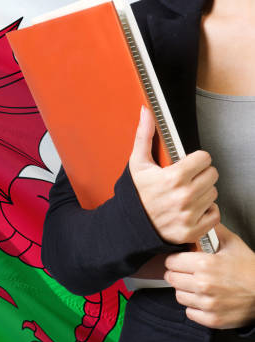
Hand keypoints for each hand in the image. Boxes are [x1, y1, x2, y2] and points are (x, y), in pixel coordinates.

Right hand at [129, 106, 219, 244]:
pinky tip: (191, 209)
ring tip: (185, 195)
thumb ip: (144, 135)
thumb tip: (147, 111)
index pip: (204, 158)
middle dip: (200, 175)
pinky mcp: (193, 230)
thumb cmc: (135, 193)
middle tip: (186, 180)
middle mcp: (184, 196)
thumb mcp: (137, 163)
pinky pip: (215, 215)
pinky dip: (206, 212)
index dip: (196, 160)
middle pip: (212, 175)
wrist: (128, 225)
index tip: (186, 165)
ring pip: (213, 194)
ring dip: (203, 193)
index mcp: (173, 178)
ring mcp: (189, 215)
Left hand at [164, 223, 254, 328]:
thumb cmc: (251, 269)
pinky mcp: (212, 319)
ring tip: (198, 286)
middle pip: (171, 278)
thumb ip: (213, 232)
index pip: (170, 261)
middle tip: (188, 273)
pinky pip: (189, 312)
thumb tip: (201, 220)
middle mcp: (203, 284)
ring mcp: (207, 303)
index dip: (175, 260)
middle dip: (177, 274)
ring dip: (185, 291)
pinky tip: (205, 299)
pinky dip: (195, 307)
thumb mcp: (233, 244)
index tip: (180, 261)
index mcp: (204, 264)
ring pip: (178, 295)